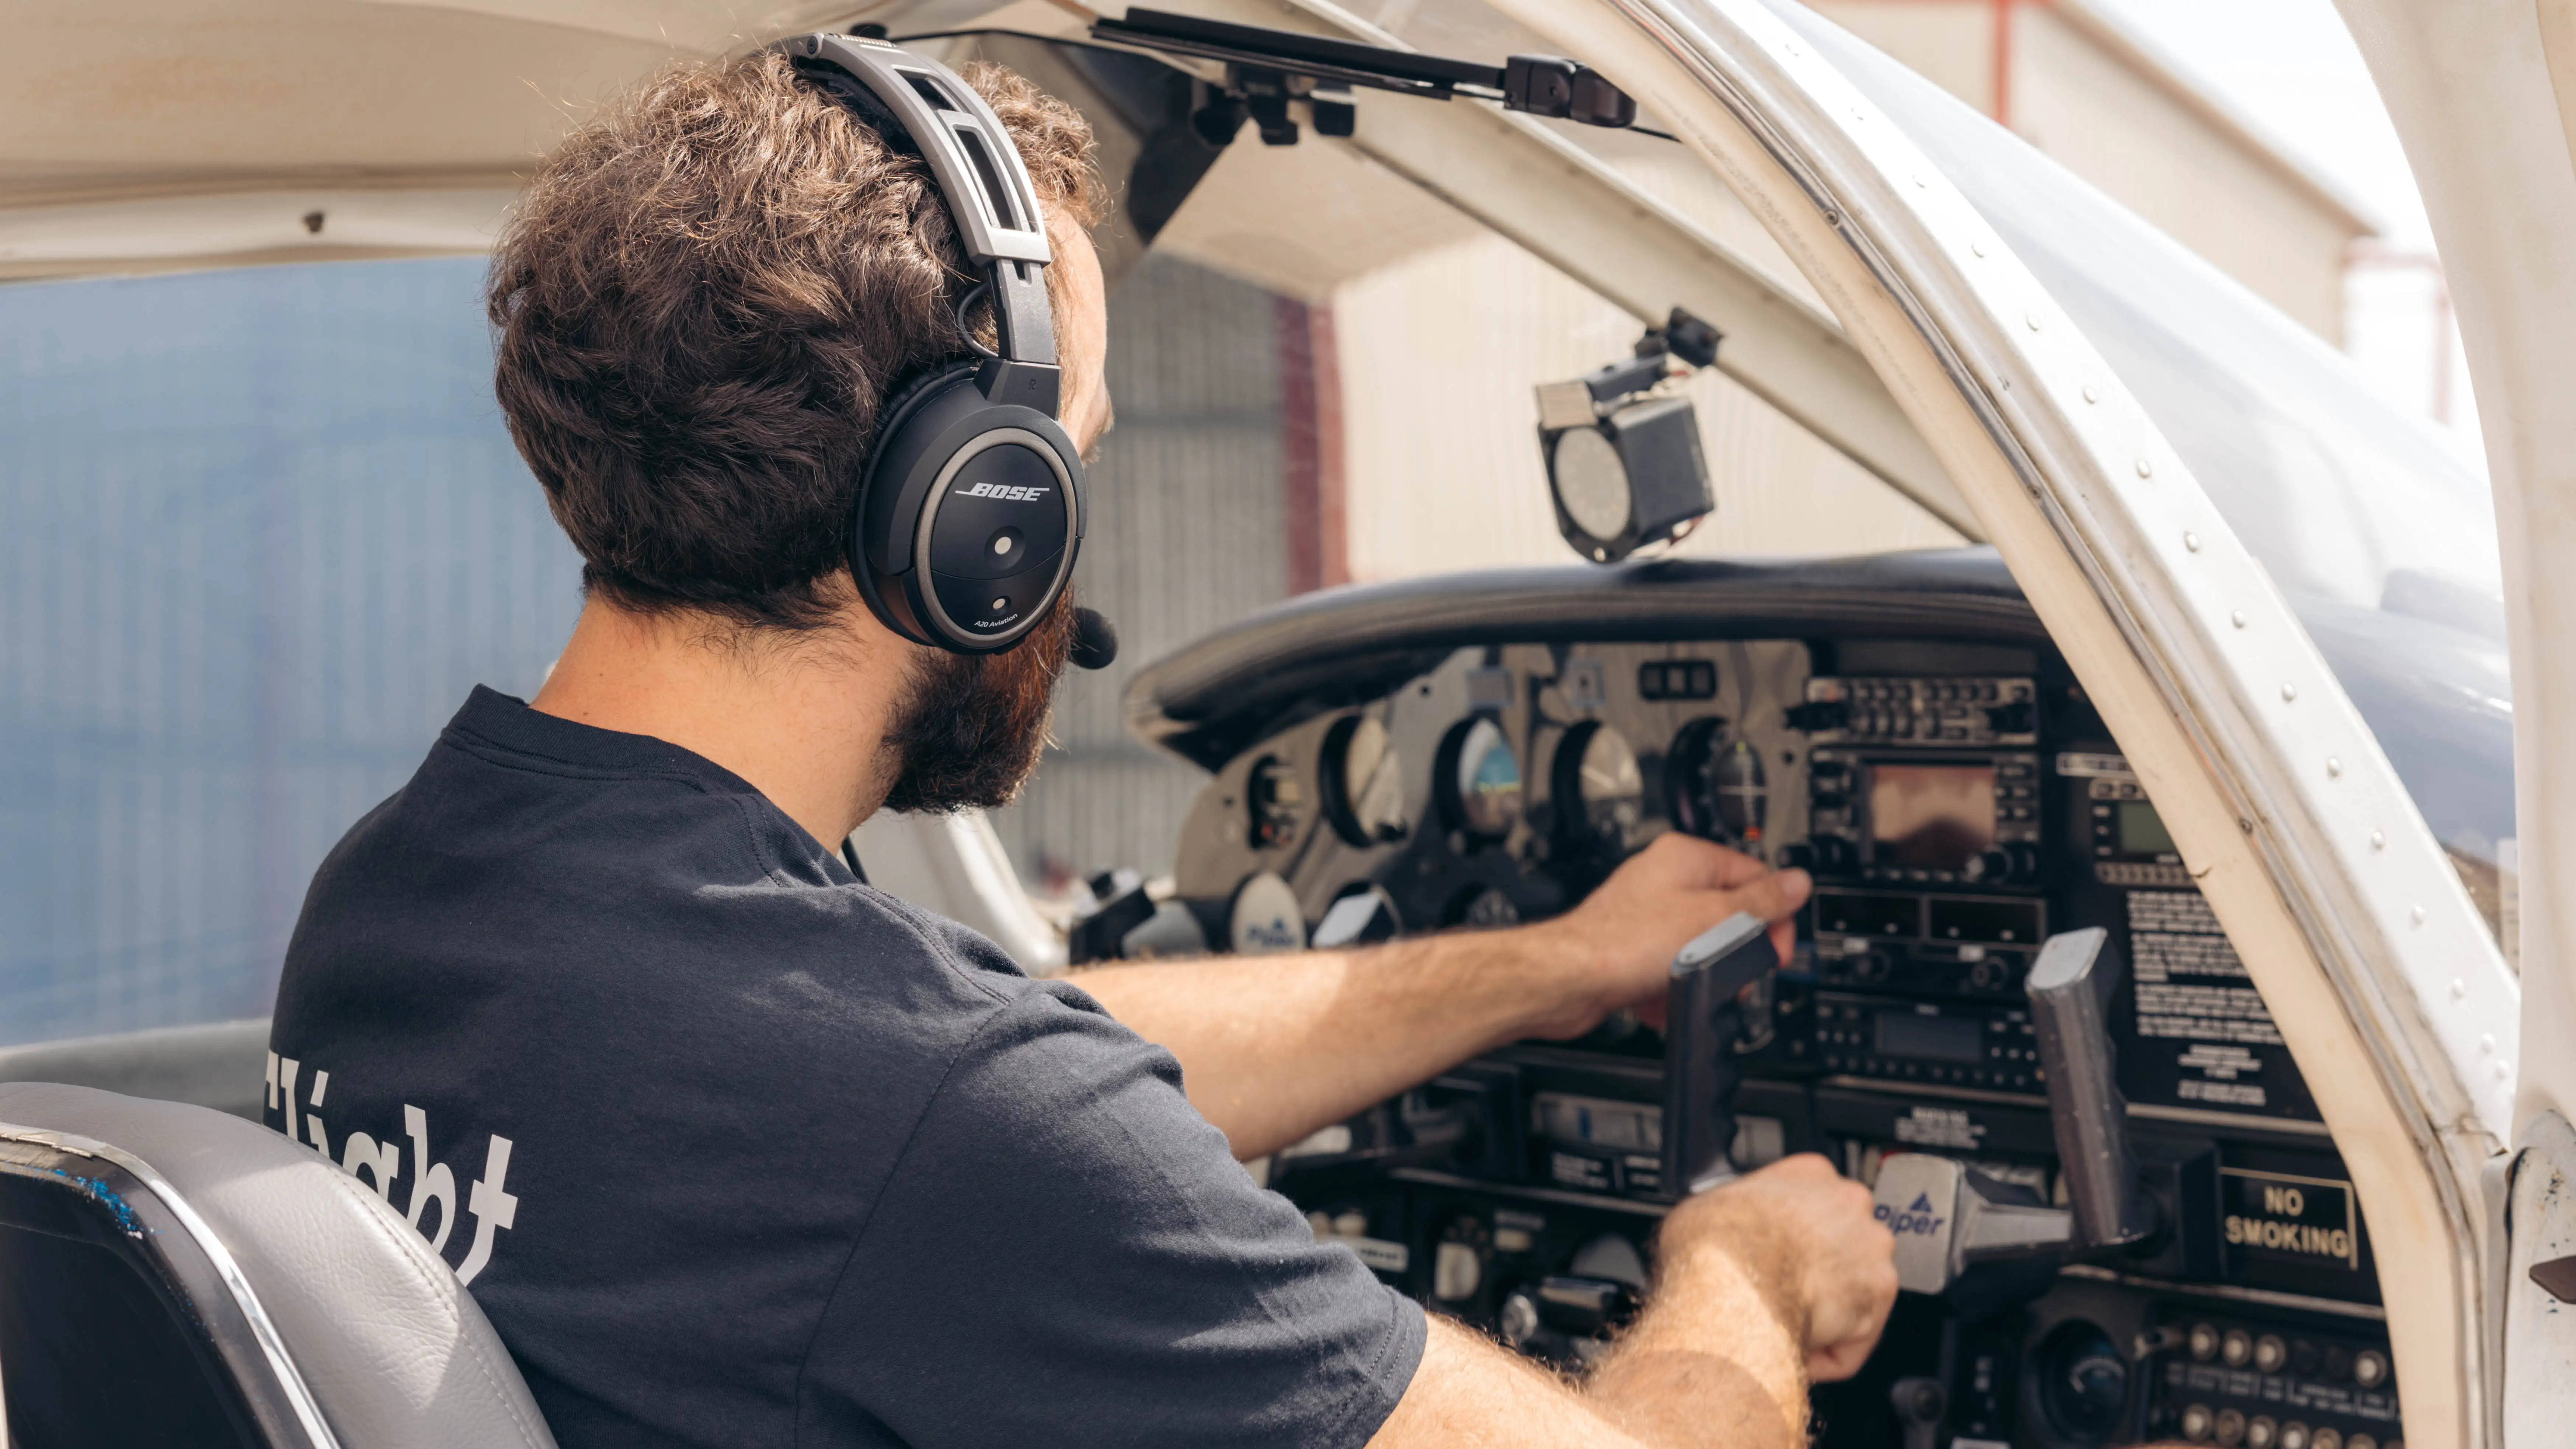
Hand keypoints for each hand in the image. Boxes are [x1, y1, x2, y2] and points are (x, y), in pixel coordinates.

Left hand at [1521, 833, 1810, 1037]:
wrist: (1568, 981)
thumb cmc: (1625, 943)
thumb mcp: (1713, 920)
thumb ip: (1761, 902)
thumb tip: (1797, 881)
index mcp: (1687, 857)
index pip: (1754, 876)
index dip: (1771, 916)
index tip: (1775, 947)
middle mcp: (1665, 881)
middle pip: (1729, 916)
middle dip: (1736, 953)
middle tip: (1738, 974)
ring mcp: (1647, 916)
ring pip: (1701, 949)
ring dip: (1705, 976)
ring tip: (1694, 989)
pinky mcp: (1633, 949)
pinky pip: (1670, 970)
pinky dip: (1673, 989)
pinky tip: (1665, 1000)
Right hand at [1660, 1154, 1898, 1381]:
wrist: (1730, 1285)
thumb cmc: (1716, 1246)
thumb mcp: (1706, 1207)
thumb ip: (1731, 1213)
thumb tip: (1718, 1231)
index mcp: (1811, 1173)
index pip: (1813, 1205)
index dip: (1791, 1239)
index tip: (1774, 1258)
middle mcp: (1850, 1203)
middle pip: (1839, 1245)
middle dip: (1813, 1274)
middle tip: (1779, 1295)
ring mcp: (1872, 1247)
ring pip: (1851, 1290)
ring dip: (1824, 1313)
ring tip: (1785, 1329)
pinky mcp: (1880, 1295)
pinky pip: (1855, 1333)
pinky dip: (1829, 1349)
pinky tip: (1796, 1349)